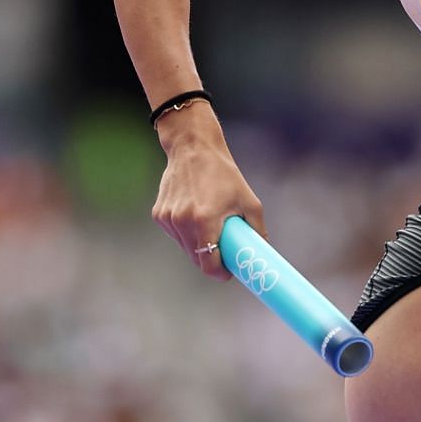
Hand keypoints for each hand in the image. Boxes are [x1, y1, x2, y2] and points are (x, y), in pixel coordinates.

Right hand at [152, 109, 265, 281]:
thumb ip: (256, 227)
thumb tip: (261, 249)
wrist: (193, 148)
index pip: (208, 263)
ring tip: (211, 224)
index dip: (219, 272)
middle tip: (226, 252)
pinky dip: (187, 232)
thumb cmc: (223, 173)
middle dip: (212, 259)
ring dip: (199, 245)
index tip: (229, 272)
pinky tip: (196, 213)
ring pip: (186, 247)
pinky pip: (176, 234)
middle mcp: (182, 222)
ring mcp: (168, 219)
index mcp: (204, 220)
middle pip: (197, 258)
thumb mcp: (248, 199)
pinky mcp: (159, 215)